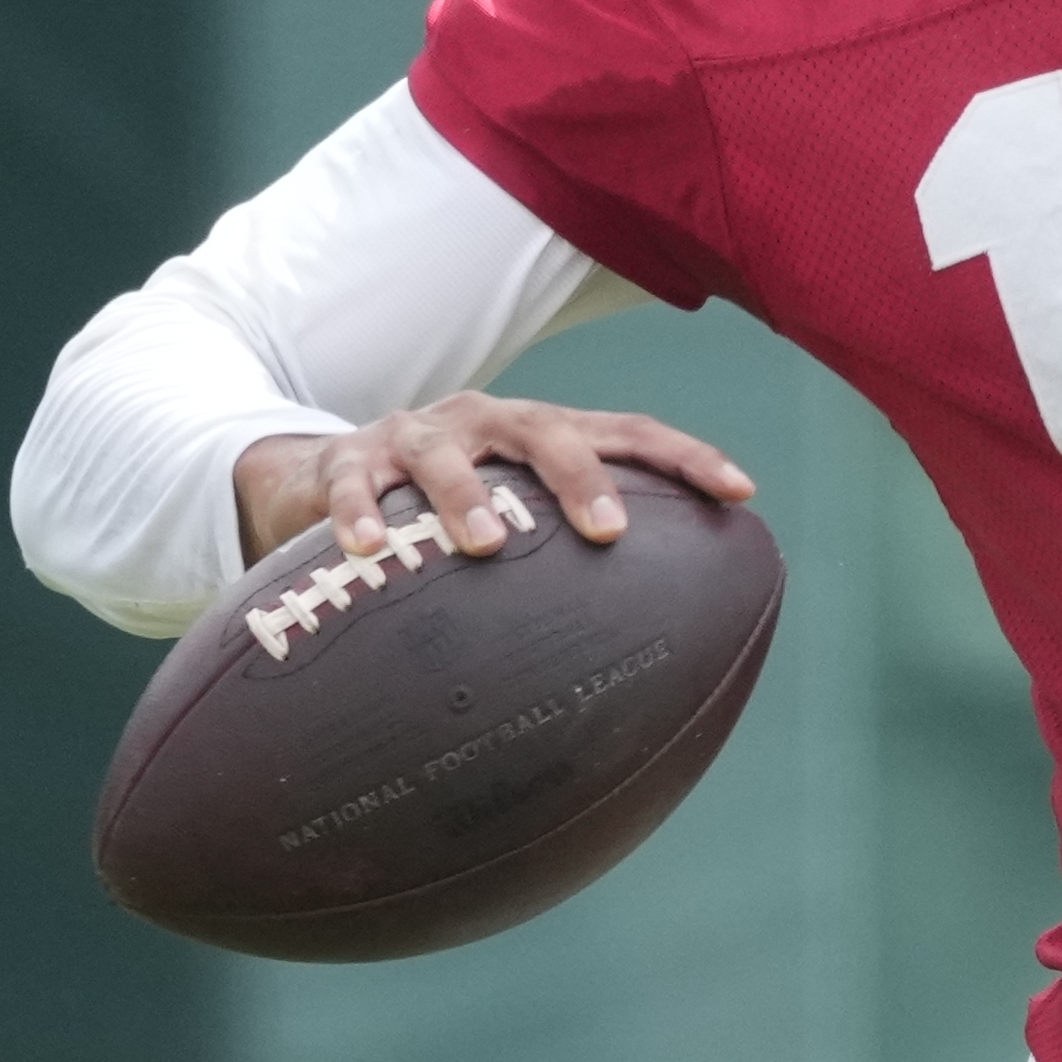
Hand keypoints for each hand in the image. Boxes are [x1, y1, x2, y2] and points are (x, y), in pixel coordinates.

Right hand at [233, 391, 753, 567]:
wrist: (319, 475)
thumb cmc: (441, 510)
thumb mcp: (510, 514)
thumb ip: (568, 558)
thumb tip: (654, 639)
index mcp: (539, 432)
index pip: (627, 433)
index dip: (686, 457)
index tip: (742, 491)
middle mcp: (486, 421)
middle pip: (547, 433)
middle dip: (581, 478)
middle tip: (609, 532)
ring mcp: (415, 437)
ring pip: (446, 456)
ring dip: (467, 497)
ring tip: (485, 545)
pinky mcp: (347, 460)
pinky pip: (351, 486)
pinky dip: (359, 515)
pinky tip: (370, 551)